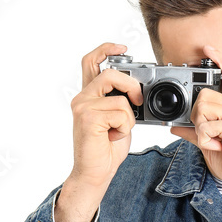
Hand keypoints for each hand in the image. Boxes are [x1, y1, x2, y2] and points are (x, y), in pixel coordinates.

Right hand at [68, 42, 143, 191]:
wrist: (95, 173)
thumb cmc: (106, 149)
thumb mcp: (118, 119)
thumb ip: (121, 101)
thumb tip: (137, 90)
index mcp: (88, 96)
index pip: (91, 62)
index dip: (106, 49)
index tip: (123, 47)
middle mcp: (82, 98)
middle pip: (110, 74)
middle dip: (131, 85)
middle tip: (139, 101)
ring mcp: (83, 107)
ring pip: (120, 99)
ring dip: (128, 118)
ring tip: (118, 131)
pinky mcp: (88, 118)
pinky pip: (120, 113)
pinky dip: (125, 128)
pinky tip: (113, 137)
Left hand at [170, 43, 221, 204]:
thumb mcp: (210, 147)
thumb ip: (196, 134)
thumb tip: (176, 127)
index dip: (219, 61)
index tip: (208, 48)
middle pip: (205, 95)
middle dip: (197, 116)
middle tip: (206, 134)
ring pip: (204, 107)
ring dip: (201, 128)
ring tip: (214, 141)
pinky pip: (208, 125)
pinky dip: (206, 140)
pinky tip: (218, 147)